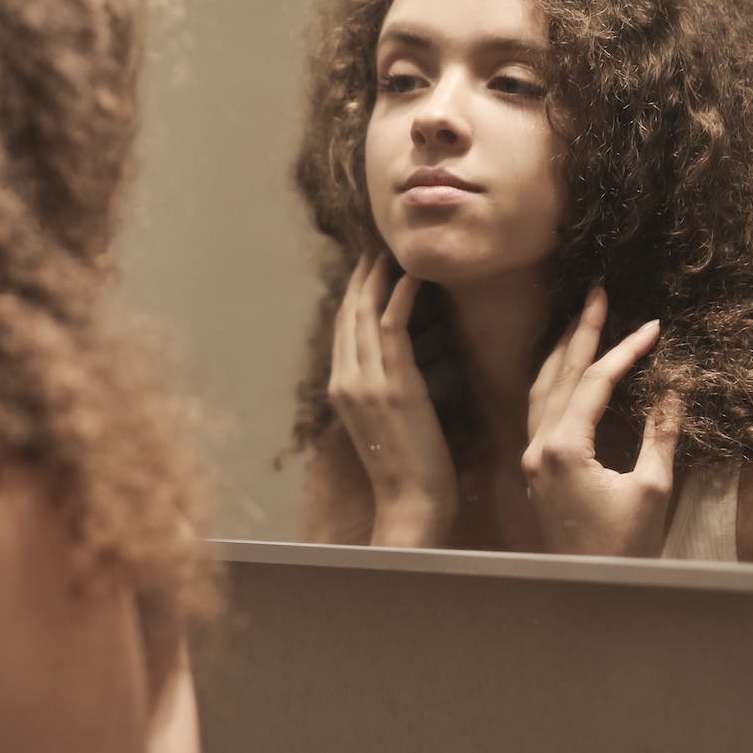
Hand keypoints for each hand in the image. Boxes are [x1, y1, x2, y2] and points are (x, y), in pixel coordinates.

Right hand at [327, 253, 458, 546]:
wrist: (411, 501)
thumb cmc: (406, 471)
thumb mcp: (382, 424)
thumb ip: (380, 391)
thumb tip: (395, 366)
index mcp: (340, 390)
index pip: (342, 330)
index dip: (353, 296)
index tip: (365, 270)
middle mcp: (345, 381)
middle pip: (348, 316)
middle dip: (360, 280)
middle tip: (375, 250)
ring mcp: (366, 382)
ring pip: (366, 316)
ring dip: (378, 280)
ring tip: (392, 255)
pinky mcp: (394, 384)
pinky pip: (393, 328)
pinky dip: (400, 298)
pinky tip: (412, 278)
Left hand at [522, 287, 682, 557]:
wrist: (590, 590)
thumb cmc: (623, 547)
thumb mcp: (651, 490)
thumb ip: (659, 435)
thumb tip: (671, 389)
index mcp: (563, 449)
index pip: (593, 382)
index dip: (624, 351)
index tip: (653, 326)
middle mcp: (539, 447)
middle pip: (558, 376)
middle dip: (581, 333)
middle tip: (598, 294)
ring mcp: (534, 459)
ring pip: (542, 391)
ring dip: (562, 353)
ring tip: (582, 321)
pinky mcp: (538, 470)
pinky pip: (540, 411)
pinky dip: (554, 382)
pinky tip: (566, 371)